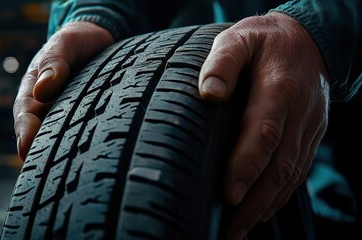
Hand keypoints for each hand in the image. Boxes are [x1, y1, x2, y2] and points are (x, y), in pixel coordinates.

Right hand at [13, 21, 113, 159]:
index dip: (25, 134)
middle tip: (53, 172)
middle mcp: (48, 110)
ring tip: (78, 170)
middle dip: (45, 155)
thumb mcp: (64, 44)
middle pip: (42, 137)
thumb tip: (43, 90)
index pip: (25, 118)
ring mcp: (69, 117)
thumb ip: (54, 62)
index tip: (27, 149)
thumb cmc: (76, 41)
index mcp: (34, 93)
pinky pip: (85, 136)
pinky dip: (88, 146)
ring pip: (64, 141)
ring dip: (68, 155)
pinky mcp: (88, 120)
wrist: (97, 40)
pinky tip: (99, 156)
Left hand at [198, 12, 329, 238]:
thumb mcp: (240, 38)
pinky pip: (298, 170)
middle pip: (280, 165)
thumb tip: (209, 94)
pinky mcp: (311, 136)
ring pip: (291, 174)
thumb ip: (222, 62)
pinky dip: (280, 195)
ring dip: (267, 206)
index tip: (230, 195)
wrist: (308, 41)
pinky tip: (262, 211)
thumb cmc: (265, 41)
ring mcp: (309, 127)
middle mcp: (299, 113)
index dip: (248, 165)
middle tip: (230, 231)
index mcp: (280, 88)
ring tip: (240, 230)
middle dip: (255, 202)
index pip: (264, 132)